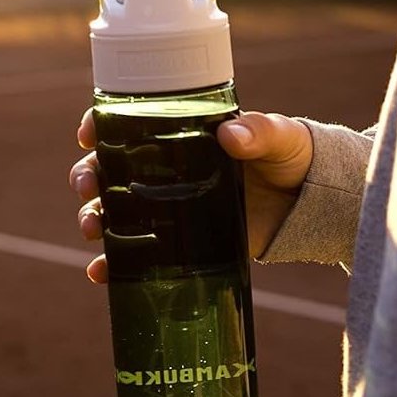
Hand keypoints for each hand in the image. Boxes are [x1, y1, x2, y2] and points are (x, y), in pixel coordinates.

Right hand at [70, 109, 312, 282]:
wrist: (309, 203)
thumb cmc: (292, 157)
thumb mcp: (281, 138)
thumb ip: (260, 132)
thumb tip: (231, 135)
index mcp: (183, 134)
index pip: (129, 123)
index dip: (100, 126)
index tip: (88, 134)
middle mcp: (167, 169)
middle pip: (109, 169)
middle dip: (87, 176)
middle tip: (87, 187)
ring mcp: (171, 207)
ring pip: (115, 210)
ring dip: (94, 218)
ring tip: (93, 229)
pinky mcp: (182, 242)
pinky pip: (138, 254)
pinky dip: (114, 265)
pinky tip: (100, 273)